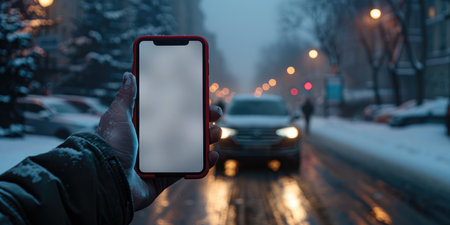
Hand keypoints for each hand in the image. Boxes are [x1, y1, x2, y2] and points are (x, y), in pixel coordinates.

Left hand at [96, 72, 221, 209]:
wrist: (107, 179)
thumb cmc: (109, 146)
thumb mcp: (117, 116)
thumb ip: (125, 97)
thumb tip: (128, 75)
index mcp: (144, 127)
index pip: (170, 111)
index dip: (187, 103)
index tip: (201, 94)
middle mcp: (154, 142)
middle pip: (185, 127)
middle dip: (203, 119)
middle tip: (214, 112)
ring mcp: (161, 159)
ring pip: (191, 147)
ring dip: (207, 138)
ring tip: (215, 132)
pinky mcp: (165, 176)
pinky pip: (188, 169)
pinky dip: (203, 163)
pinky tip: (212, 154)